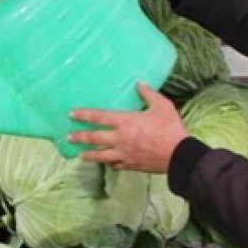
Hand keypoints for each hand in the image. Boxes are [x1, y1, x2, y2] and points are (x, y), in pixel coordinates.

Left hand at [68, 82, 187, 173]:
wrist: (179, 155)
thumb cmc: (170, 128)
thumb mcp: (162, 105)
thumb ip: (148, 94)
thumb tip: (139, 83)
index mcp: (125, 122)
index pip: (99, 117)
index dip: (84, 115)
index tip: (72, 114)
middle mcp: (120, 139)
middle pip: (94, 138)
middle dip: (79, 137)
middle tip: (68, 137)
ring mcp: (124, 154)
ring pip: (101, 156)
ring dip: (89, 155)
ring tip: (80, 155)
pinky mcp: (131, 165)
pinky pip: (115, 165)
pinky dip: (109, 163)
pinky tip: (107, 163)